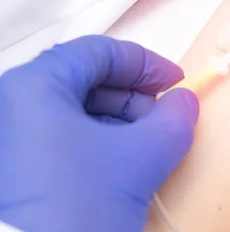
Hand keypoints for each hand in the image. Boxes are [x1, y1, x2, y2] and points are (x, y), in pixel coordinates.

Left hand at [0, 36, 197, 231]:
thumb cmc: (79, 206)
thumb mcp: (142, 158)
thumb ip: (174, 118)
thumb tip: (184, 101)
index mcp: (35, 86)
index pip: (100, 52)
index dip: (146, 63)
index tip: (176, 82)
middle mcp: (11, 105)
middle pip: (84, 80)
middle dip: (133, 96)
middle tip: (163, 118)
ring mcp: (8, 138)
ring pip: (71, 110)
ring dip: (116, 121)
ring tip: (144, 146)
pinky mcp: (12, 168)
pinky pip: (56, 137)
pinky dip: (93, 141)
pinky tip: (116, 164)